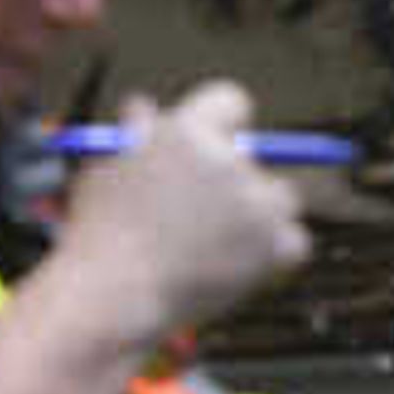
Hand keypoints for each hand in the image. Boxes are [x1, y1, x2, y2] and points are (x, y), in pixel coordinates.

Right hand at [44, 82, 316, 345]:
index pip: (231, 100)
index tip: (214, 143)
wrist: (114, 293)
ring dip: (260, 215)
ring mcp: (254, 203)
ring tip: (217, 243)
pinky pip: (294, 241)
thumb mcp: (106, 167)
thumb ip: (134, 134)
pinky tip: (241, 264)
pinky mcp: (272, 245)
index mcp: (189, 129)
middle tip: (209, 207)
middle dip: (237, 177)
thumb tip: (144, 107)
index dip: (224, 122)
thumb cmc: (99, 233)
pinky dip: (275, 254)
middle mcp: (229, 160)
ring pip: (282, 198)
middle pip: (259, 155)